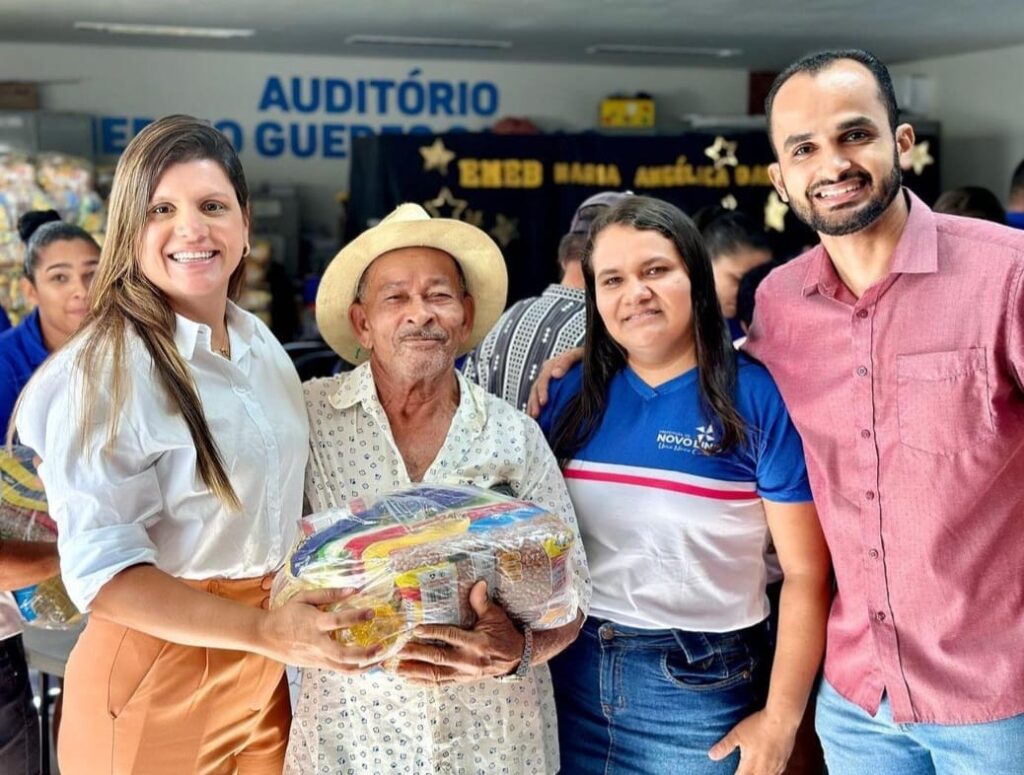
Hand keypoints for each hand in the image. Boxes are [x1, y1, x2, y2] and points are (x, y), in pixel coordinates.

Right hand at [259, 587, 381, 672]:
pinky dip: (354, 669)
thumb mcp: (304, 597)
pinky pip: (338, 669)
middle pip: (342, 654)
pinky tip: (367, 664)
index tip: (372, 612)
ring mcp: (316, 657)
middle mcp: (316, 643)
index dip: (356, 617)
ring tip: (380, 660)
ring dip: (363, 665)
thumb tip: (353, 589)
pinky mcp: (316, 665)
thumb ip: (328, 594)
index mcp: (314, 623)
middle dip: (364, 653)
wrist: (266, 635)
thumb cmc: (287, 613)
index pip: (338, 621)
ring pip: (342, 667)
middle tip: (381, 647)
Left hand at [394, 580, 523, 685]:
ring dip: (413, 671)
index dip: (433, 633)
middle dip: (415, 654)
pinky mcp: (461, 681)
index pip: (451, 636)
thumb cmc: (504, 633)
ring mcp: (463, 674)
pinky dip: (422, 682)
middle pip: (438, 658)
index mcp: (477, 642)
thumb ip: (482, 601)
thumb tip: (478, 583)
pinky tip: (407, 679)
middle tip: (396, 650)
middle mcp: (468, 661)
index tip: (415, 629)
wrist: (516, 658)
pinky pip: (439, 683)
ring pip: (434, 674)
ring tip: (394, 667)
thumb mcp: (495, 616)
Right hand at [526, 347, 583, 417]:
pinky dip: (535, 406)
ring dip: (533, 405)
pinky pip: (539, 397)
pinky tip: (536, 416)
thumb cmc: (583, 357)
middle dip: (535, 401)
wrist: (588, 360)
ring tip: (533, 416)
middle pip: (537, 387)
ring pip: (535, 393)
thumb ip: (566, 361)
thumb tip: (555, 373)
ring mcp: (548, 381)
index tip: (544, 401)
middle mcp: (548, 373)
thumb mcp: (577, 355)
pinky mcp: (550, 388)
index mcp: (553, 364)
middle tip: (536, 413)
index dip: (542, 390)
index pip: (543, 377)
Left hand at [708, 709, 797, 774]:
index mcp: (751, 765)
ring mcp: (776, 767)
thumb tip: (711, 755)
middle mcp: (765, 770)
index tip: (733, 773)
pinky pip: (775, 774)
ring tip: (752, 771)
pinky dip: (768, 774)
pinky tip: (765, 770)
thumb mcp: (737, 734)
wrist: (782, 719)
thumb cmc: (758, 725)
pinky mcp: (784, 762)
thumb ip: (725, 746)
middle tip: (741, 771)